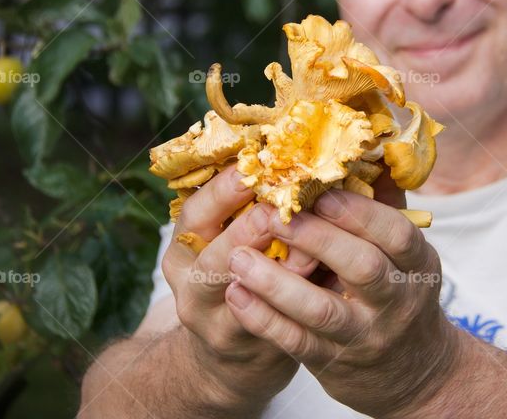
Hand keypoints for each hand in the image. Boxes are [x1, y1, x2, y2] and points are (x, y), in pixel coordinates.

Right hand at [161, 166, 320, 407]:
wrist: (233, 354)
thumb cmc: (246, 275)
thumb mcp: (231, 239)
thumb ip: (256, 206)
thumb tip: (299, 153)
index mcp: (186, 245)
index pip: (196, 211)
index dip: (225, 189)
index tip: (258, 165)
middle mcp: (190, 282)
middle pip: (211, 252)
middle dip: (248, 227)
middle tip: (283, 206)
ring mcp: (211, 319)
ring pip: (236, 290)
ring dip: (275, 265)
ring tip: (309, 244)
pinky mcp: (242, 345)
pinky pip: (266, 322)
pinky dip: (293, 298)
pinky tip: (320, 279)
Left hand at [224, 188, 462, 417]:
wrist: (410, 373)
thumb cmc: (397, 292)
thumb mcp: (405, 254)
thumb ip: (384, 204)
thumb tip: (367, 144)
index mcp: (416, 264)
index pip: (396, 233)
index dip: (359, 211)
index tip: (319, 190)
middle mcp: (396, 300)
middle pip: (362, 267)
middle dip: (315, 238)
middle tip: (271, 215)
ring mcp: (364, 334)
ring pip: (321, 310)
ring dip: (276, 283)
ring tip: (238, 257)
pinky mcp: (333, 362)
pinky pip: (296, 342)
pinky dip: (263, 319)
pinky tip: (236, 294)